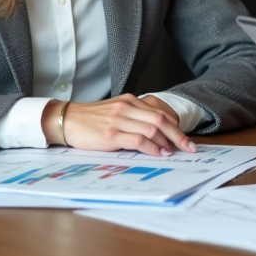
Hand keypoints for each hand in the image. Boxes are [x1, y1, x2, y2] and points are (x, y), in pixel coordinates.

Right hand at [42, 94, 196, 156]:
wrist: (66, 120)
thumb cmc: (90, 120)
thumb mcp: (115, 112)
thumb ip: (133, 118)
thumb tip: (155, 135)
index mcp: (130, 101)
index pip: (159, 112)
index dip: (175, 126)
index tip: (184, 138)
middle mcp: (127, 107)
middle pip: (161, 120)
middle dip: (178, 135)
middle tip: (190, 147)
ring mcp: (120, 120)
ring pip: (153, 129)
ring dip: (167, 143)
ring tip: (174, 153)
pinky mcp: (112, 134)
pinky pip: (139, 140)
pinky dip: (152, 148)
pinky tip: (158, 154)